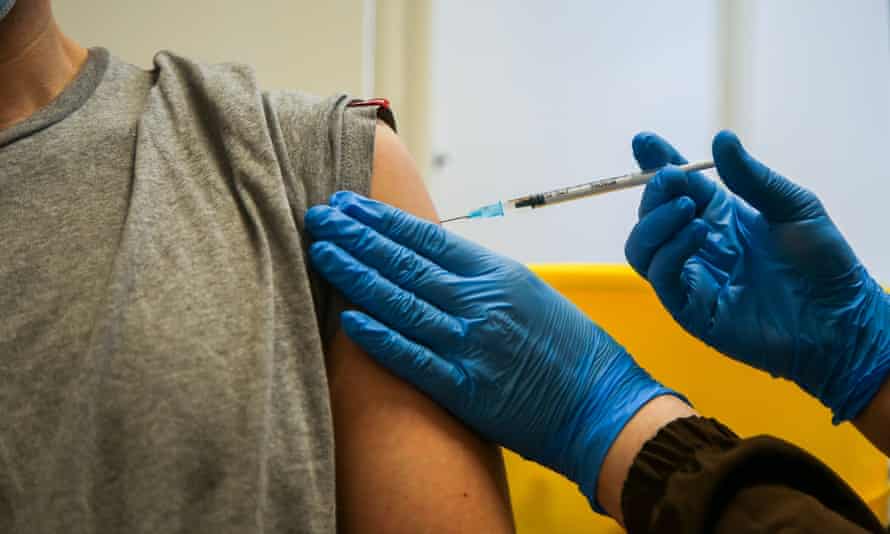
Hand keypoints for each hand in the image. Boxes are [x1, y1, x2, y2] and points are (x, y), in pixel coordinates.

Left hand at [305, 192, 680, 512]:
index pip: (426, 237)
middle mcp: (481, 304)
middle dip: (356, 236)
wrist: (603, 408)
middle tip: (319, 215)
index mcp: (497, 275)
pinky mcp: (466, 390)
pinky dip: (379, 337)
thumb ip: (481, 279)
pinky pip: (413, 358)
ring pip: (400, 302)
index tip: (348, 204)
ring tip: (322, 250)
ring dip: (355, 274)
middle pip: (405, 263)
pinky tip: (348, 317)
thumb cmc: (571, 350)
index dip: (382, 219)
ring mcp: (471, 346)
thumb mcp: (530, 295)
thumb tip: (433, 263)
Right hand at [625, 130, 889, 422]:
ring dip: (654, 222)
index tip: (644, 142)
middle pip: (651, 215)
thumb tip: (721, 139)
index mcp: (720, 218)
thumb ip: (752, 178)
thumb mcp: (794, 208)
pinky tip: (698, 234)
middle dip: (654, 192)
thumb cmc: (823, 266)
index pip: (676, 188)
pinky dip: (669, 251)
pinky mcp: (690, 308)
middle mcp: (697, 246)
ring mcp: (691, 278)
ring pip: (641, 248)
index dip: (657, 164)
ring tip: (687, 208)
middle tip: (671, 178)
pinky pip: (660, 277)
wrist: (838, 320)